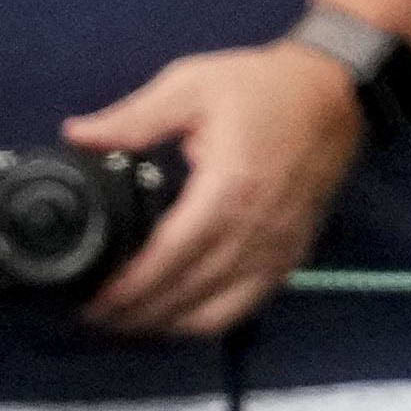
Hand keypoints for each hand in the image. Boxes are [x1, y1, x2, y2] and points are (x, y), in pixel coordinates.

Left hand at [74, 41, 365, 341]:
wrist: (333, 95)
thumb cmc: (261, 87)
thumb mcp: (192, 84)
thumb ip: (133, 118)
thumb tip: (77, 136)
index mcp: (227, 189)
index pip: (168, 258)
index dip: (126, 289)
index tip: (89, 301)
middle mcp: (253, 232)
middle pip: (185, 296)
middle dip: (133, 315)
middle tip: (91, 313)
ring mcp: (274, 253)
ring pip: (212, 315)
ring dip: (164, 325)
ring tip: (124, 318)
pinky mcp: (287, 261)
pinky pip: (240, 311)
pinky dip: (202, 323)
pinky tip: (173, 314)